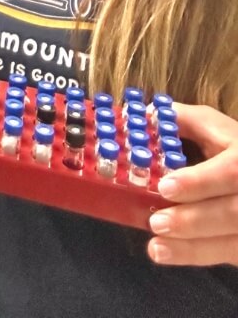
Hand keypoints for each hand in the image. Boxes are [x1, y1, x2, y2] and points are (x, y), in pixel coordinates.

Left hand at [148, 103, 237, 266]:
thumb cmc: (234, 148)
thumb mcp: (215, 128)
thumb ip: (184, 121)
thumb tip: (143, 116)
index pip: (232, 171)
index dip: (199, 181)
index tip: (166, 187)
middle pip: (233, 213)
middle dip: (193, 220)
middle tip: (156, 222)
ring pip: (234, 242)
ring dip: (193, 247)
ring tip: (156, 247)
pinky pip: (230, 255)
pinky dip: (199, 255)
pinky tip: (170, 254)